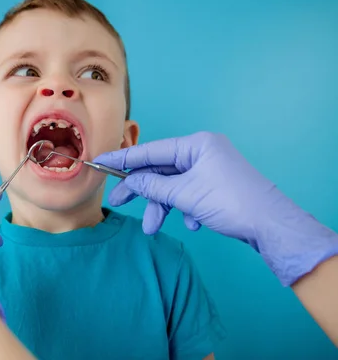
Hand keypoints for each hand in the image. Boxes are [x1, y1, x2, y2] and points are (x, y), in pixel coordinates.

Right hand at [94, 132, 337, 285]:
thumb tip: (132, 181)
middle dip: (142, 189)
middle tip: (118, 201)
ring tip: (153, 227)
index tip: (101, 161)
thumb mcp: (185, 194)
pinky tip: (193, 224)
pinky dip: (184, 209)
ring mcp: (210, 169)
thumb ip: (153, 186)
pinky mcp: (215, 186)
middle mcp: (202, 152)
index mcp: (196, 144)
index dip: (124, 158)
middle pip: (161, 169)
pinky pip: (189, 194)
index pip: (151, 150)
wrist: (272, 226)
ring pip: (174, 185)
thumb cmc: (231, 202)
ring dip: (162, 206)